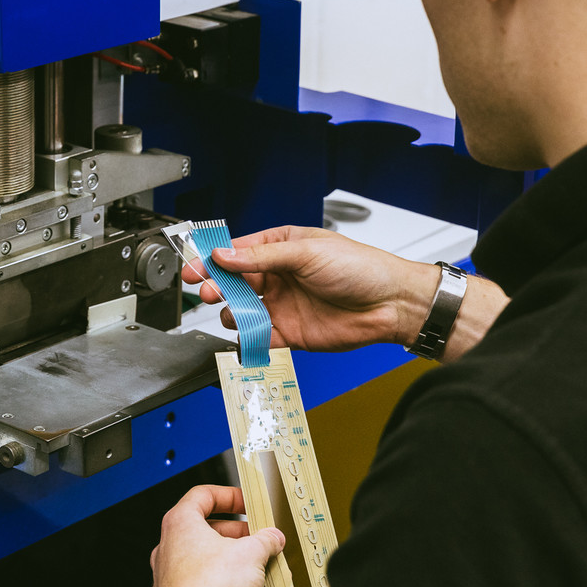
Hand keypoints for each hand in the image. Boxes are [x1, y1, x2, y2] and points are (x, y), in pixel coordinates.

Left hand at [151, 485, 284, 586]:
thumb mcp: (250, 554)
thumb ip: (265, 540)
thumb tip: (272, 537)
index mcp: (180, 523)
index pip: (203, 494)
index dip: (229, 495)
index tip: (248, 502)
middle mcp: (170, 546)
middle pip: (208, 528)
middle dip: (239, 532)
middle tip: (260, 537)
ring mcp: (172, 574)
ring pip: (207, 556)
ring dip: (234, 557)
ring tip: (259, 564)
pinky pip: (205, 580)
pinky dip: (225, 579)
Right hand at [182, 225, 507, 359]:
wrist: (390, 304)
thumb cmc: (362, 267)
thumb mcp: (307, 253)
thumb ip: (262, 257)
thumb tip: (225, 255)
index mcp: (281, 247)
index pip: (238, 251)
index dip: (214, 259)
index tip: (195, 267)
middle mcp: (278, 276)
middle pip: (234, 282)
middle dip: (217, 286)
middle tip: (208, 292)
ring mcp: (282, 304)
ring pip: (242, 310)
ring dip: (232, 312)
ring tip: (235, 312)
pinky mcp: (289, 332)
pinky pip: (259, 337)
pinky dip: (248, 339)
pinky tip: (246, 335)